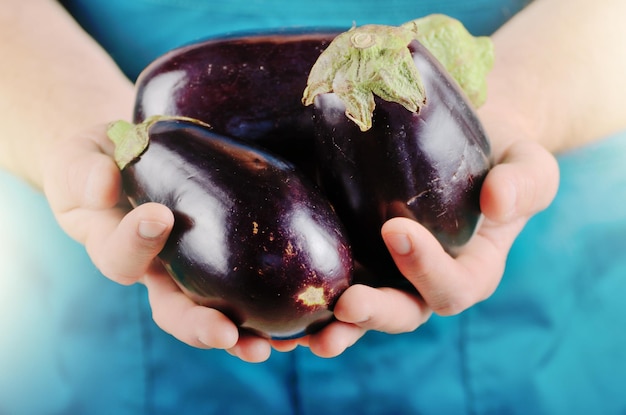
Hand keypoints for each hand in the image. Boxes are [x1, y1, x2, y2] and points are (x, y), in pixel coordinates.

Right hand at [42, 124, 275, 362]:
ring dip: (244, 335)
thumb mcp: (82, 160)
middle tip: (224, 333)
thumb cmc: (104, 163)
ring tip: (270, 345)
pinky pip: (252, 294)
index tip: (159, 217)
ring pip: (217, 315)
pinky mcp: (232, 263)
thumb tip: (102, 184)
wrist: (137, 160)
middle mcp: (161, 273)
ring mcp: (197, 273)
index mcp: (122, 250)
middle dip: (199, 326)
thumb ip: (84, 170)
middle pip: (176, 311)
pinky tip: (304, 321)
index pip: (122, 258)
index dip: (136, 243)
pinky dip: (275, 312)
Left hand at [273, 136, 558, 357]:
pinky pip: (332, 282)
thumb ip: (525, 183)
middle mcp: (424, 281)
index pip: (452, 287)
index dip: (426, 269)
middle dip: (375, 313)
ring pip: (361, 312)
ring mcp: (386, 271)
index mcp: (469, 269)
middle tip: (347, 305)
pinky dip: (307, 300)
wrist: (463, 141)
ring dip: (335, 327)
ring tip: (305, 336)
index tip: (397, 229)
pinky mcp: (355, 251)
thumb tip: (498, 201)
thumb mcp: (529, 163)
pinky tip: (276, 308)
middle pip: (402, 311)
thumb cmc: (499, 154)